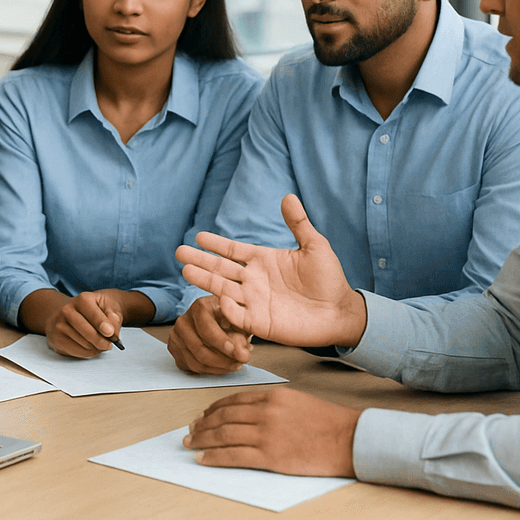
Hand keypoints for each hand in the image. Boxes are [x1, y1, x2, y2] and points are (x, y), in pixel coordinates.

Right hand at [45, 290, 125, 357]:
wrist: (74, 311)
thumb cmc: (96, 310)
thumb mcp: (109, 307)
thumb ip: (114, 318)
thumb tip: (113, 333)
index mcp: (83, 299)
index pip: (93, 315)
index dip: (102, 325)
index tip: (110, 333)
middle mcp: (68, 310)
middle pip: (88, 332)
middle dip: (102, 341)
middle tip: (110, 344)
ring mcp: (60, 325)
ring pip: (84, 344)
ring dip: (96, 348)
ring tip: (100, 343)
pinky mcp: (57, 338)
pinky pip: (77, 352)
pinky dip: (88, 353)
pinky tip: (91, 347)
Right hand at [167, 296, 250, 374]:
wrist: (214, 317)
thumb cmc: (227, 316)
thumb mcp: (238, 318)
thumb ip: (241, 332)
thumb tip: (242, 352)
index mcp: (199, 307)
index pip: (207, 329)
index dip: (222, 344)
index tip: (239, 353)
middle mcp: (183, 321)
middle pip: (199, 349)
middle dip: (223, 360)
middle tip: (240, 363)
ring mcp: (176, 336)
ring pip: (196, 362)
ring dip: (218, 368)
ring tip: (234, 365)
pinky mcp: (174, 350)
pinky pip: (191, 367)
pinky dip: (209, 370)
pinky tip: (222, 366)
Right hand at [177, 194, 366, 347]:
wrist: (340, 312)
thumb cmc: (329, 279)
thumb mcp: (315, 247)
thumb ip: (299, 223)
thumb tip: (289, 196)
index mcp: (263, 261)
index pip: (233, 251)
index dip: (216, 244)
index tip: (198, 236)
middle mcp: (254, 280)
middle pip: (220, 269)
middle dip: (200, 260)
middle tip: (179, 252)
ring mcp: (254, 302)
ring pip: (223, 289)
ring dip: (205, 280)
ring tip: (186, 270)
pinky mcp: (260, 323)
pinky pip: (238, 316)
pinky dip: (227, 308)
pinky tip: (219, 297)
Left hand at [183, 388, 360, 476]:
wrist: (348, 439)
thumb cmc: (327, 422)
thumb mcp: (297, 401)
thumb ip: (272, 404)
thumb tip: (249, 413)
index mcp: (272, 397)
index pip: (234, 401)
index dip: (214, 409)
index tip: (203, 415)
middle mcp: (266, 412)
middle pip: (224, 417)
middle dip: (203, 424)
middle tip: (190, 430)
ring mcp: (267, 434)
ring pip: (224, 435)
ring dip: (203, 440)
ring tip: (191, 444)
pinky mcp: (270, 456)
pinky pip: (234, 456)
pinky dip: (215, 457)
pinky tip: (204, 459)